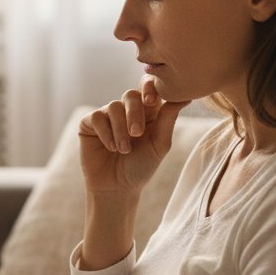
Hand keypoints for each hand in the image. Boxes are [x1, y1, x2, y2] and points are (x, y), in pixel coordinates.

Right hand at [78, 76, 189, 195]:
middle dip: (135, 114)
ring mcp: (107, 115)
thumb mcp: (159, 144)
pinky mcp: (89, 123)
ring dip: (120, 130)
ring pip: (113, 106)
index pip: (148, 87)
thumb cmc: (141, 167)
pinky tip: (110, 147)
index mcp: (147, 111)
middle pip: (130, 95)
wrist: (117, 187)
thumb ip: (168, 119)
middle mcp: (127, 110)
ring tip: (123, 150)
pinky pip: (97, 117)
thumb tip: (186, 97)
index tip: (151, 101)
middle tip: (137, 134)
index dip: (149, 87)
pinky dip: (105, 132)